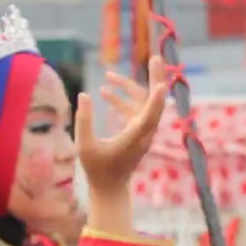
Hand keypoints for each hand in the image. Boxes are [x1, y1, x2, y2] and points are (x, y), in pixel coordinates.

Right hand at [75, 55, 167, 195]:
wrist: (110, 188)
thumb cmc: (97, 169)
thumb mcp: (85, 146)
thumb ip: (84, 121)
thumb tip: (84, 95)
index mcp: (134, 138)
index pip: (148, 116)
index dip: (155, 100)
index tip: (162, 84)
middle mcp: (143, 133)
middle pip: (154, 102)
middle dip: (155, 79)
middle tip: (155, 57)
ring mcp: (142, 131)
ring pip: (142, 103)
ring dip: (128, 88)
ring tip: (108, 75)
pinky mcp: (137, 132)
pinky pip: (134, 110)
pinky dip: (121, 100)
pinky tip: (105, 92)